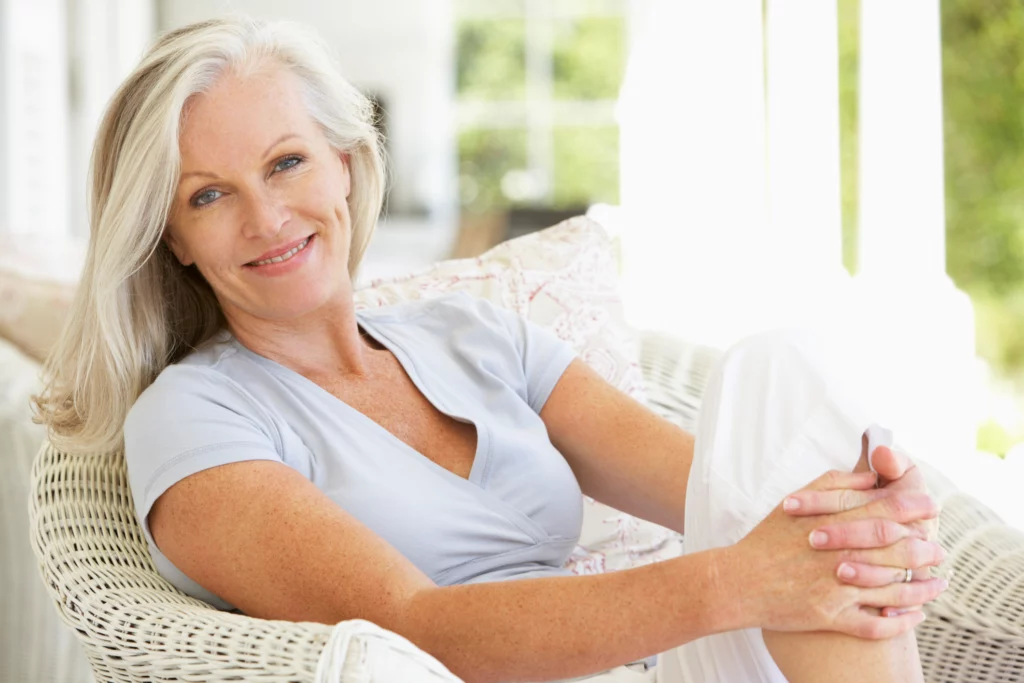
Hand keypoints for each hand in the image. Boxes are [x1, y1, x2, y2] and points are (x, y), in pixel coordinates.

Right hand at [781, 443, 942, 614]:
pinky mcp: (832, 617)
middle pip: (898, 550)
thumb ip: (835, 484)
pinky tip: (914, 614)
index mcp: (832, 523)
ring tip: (938, 582)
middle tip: (940, 549)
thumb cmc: (768, 539)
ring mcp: (837, 588)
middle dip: (926, 548)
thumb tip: (870, 479)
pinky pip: (877, 625)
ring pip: (895, 589)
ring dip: (923, 587)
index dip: (915, 508)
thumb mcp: (796, 500)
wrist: (739, 581)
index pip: (886, 511)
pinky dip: (901, 621)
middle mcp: (839, 555)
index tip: (933, 506)